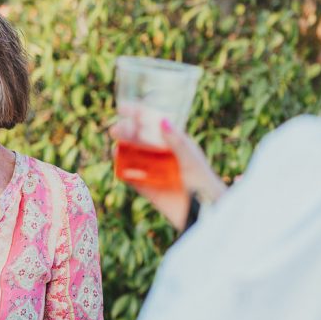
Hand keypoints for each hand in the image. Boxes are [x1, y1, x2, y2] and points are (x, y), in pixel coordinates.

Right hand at [111, 116, 226, 230]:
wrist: (205, 212)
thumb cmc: (204, 182)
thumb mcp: (191, 159)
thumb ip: (176, 142)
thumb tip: (162, 120)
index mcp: (175, 143)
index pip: (153, 123)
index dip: (138, 114)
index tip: (123, 108)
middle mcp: (162, 155)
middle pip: (140, 139)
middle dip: (127, 133)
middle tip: (115, 130)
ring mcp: (154, 171)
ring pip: (134, 157)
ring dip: (124, 151)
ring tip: (115, 148)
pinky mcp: (149, 189)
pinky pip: (133, 180)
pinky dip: (126, 174)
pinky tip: (120, 168)